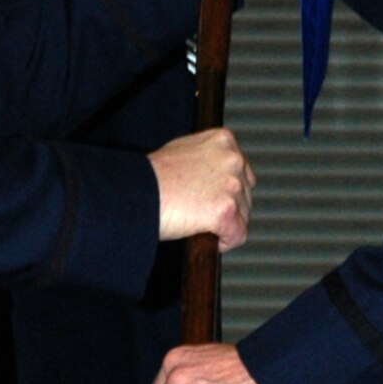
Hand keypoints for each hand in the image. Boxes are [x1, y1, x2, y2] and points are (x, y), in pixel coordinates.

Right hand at [147, 128, 253, 249]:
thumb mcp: (183, 152)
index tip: (211, 199)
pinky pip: (237, 236)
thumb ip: (206, 159)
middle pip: (245, 195)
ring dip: (223, 225)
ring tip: (195, 222)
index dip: (226, 190)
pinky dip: (223, 242)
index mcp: (223, 140)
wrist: (137, 192)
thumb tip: (215, 175)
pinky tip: (201, 236)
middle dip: (227, 208)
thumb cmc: (151, 176)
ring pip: (242, 216)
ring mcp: (231, 185)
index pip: (241, 171)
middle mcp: (232, 159)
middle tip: (199, 213)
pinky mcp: (226, 211)